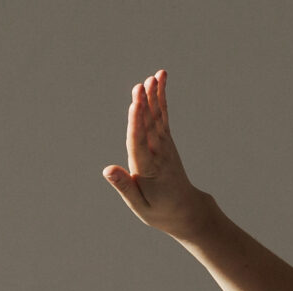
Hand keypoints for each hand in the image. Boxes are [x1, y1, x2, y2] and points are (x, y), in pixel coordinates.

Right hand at [103, 70, 207, 238]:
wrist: (185, 210)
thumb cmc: (158, 210)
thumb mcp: (139, 205)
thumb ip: (124, 186)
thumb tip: (107, 169)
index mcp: (148, 170)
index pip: (139, 143)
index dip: (136, 123)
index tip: (134, 105)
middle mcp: (158, 154)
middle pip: (149, 126)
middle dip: (145, 105)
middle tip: (141, 85)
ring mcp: (164, 146)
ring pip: (158, 118)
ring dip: (155, 96)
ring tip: (153, 77)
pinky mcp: (166, 140)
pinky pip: (162, 116)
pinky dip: (160, 98)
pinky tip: (158, 81)